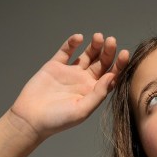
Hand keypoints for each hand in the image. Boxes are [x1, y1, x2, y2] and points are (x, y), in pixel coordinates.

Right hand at [9, 32, 128, 139]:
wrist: (31, 118)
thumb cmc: (58, 120)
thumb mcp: (82, 110)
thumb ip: (98, 94)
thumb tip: (112, 76)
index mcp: (93, 92)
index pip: (110, 76)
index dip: (119, 65)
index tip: (124, 54)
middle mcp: (84, 81)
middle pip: (101, 62)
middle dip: (108, 51)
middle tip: (111, 41)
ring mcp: (70, 72)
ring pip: (86, 54)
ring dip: (94, 45)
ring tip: (98, 37)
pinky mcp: (55, 66)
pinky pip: (66, 51)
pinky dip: (72, 43)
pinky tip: (78, 38)